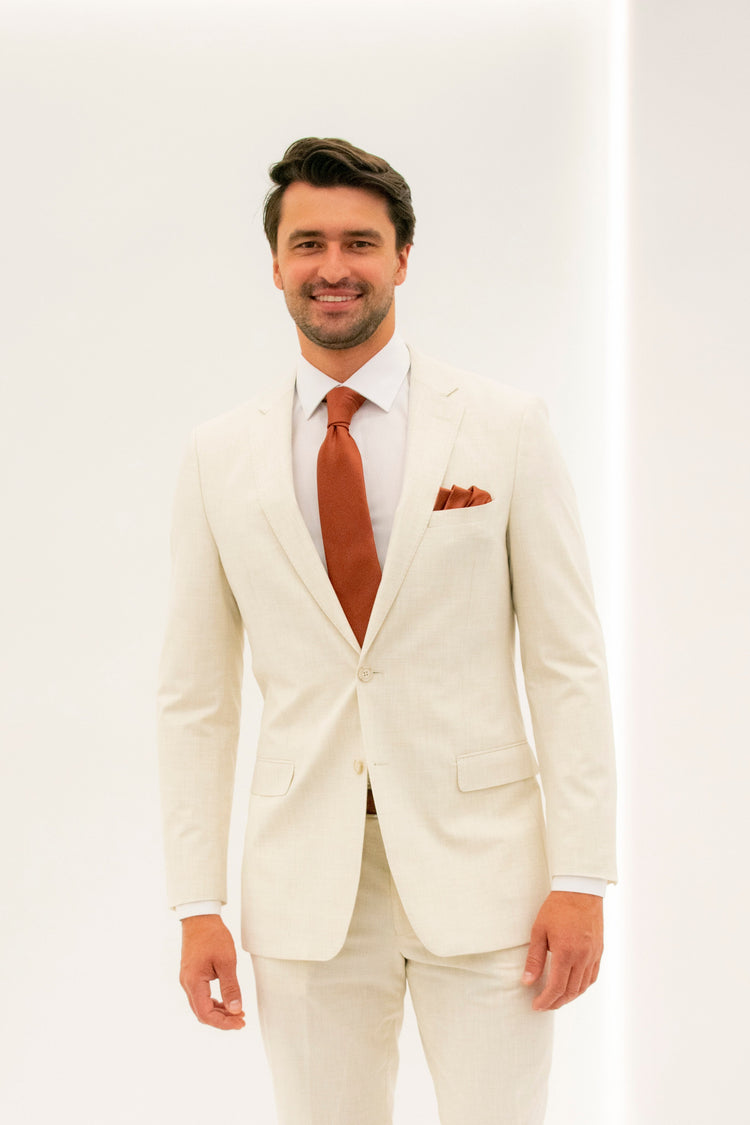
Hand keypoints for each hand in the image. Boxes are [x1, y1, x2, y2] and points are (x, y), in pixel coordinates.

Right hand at [179, 914, 245, 1029]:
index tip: (240, 1022)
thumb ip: (230, 987)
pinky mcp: (191, 975)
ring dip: (218, 1012)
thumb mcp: (227, 961)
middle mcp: (187, 984)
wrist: (200, 917)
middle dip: (222, 1020)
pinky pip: (201, 996)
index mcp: (193, 982)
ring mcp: (187, 980)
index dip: (223, 1023)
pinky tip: (226, 1001)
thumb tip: (235, 1010)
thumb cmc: (213, 936)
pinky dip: (213, 1002)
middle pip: (202, 1013)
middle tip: (241, 1020)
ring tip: (237, 1012)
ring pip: (201, 1006)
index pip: (205, 1014)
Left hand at [521, 891, 602, 1010]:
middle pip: (570, 991)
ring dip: (569, 997)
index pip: (556, 987)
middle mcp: (582, 957)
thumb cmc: (557, 908)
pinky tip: (572, 987)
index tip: (536, 1005)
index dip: (546, 1000)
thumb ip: (534, 959)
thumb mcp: (539, 930)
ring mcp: (593, 955)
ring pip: (583, 987)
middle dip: (556, 1002)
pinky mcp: (599, 951)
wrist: (580, 890)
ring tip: (555, 999)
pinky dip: (581, 987)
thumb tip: (527, 982)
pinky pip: (592, 977)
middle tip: (543, 1005)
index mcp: (566, 952)